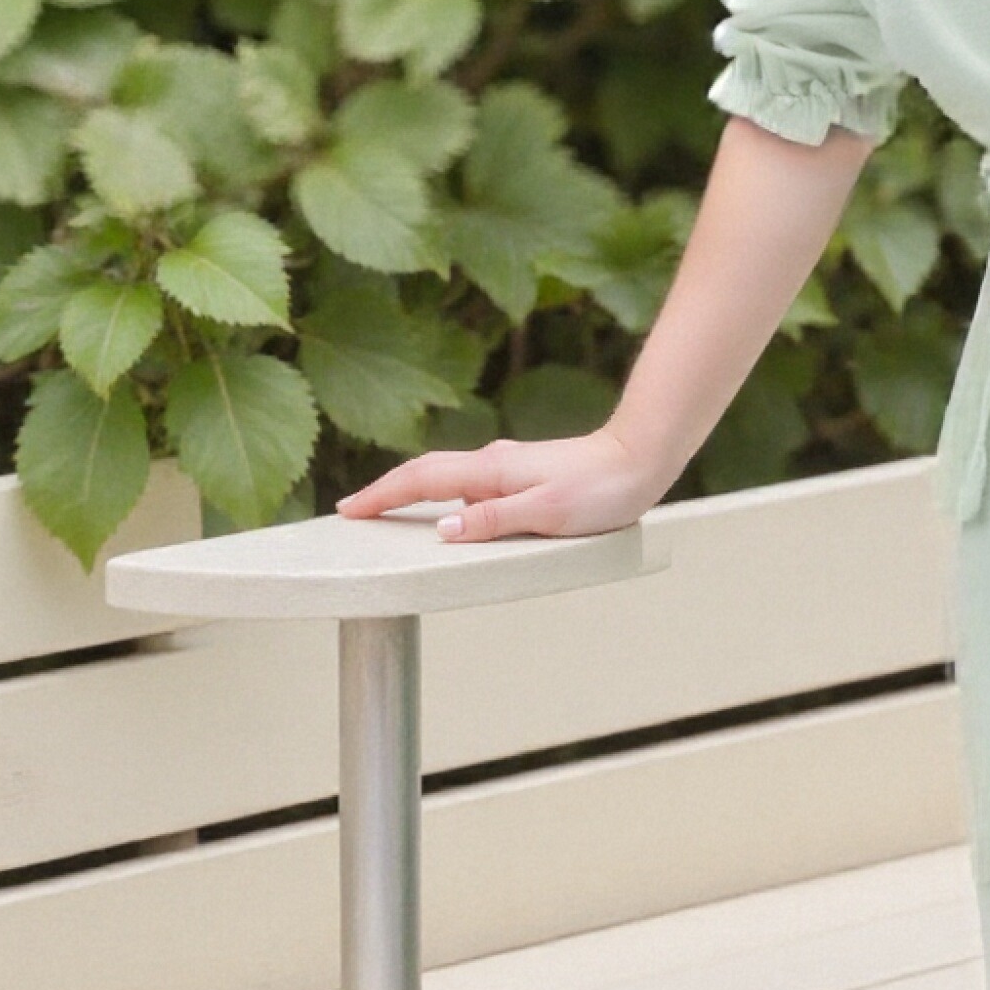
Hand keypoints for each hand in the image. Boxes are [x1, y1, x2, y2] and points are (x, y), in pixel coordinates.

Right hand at [337, 432, 658, 544]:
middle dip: (388, 491)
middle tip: (355, 512)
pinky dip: (449, 499)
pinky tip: (453, 518)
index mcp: (491, 470)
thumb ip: (494, 521)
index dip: (382, 494)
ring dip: (417, 493)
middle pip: (428, 474)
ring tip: (390, 517)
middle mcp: (494, 464)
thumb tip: (442, 530)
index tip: (349, 509)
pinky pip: (473, 488)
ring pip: (451, 480)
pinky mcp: (525, 476)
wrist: (641, 459)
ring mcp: (509, 468)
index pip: (421, 480)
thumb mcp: (546, 514)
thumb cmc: (600, 489)